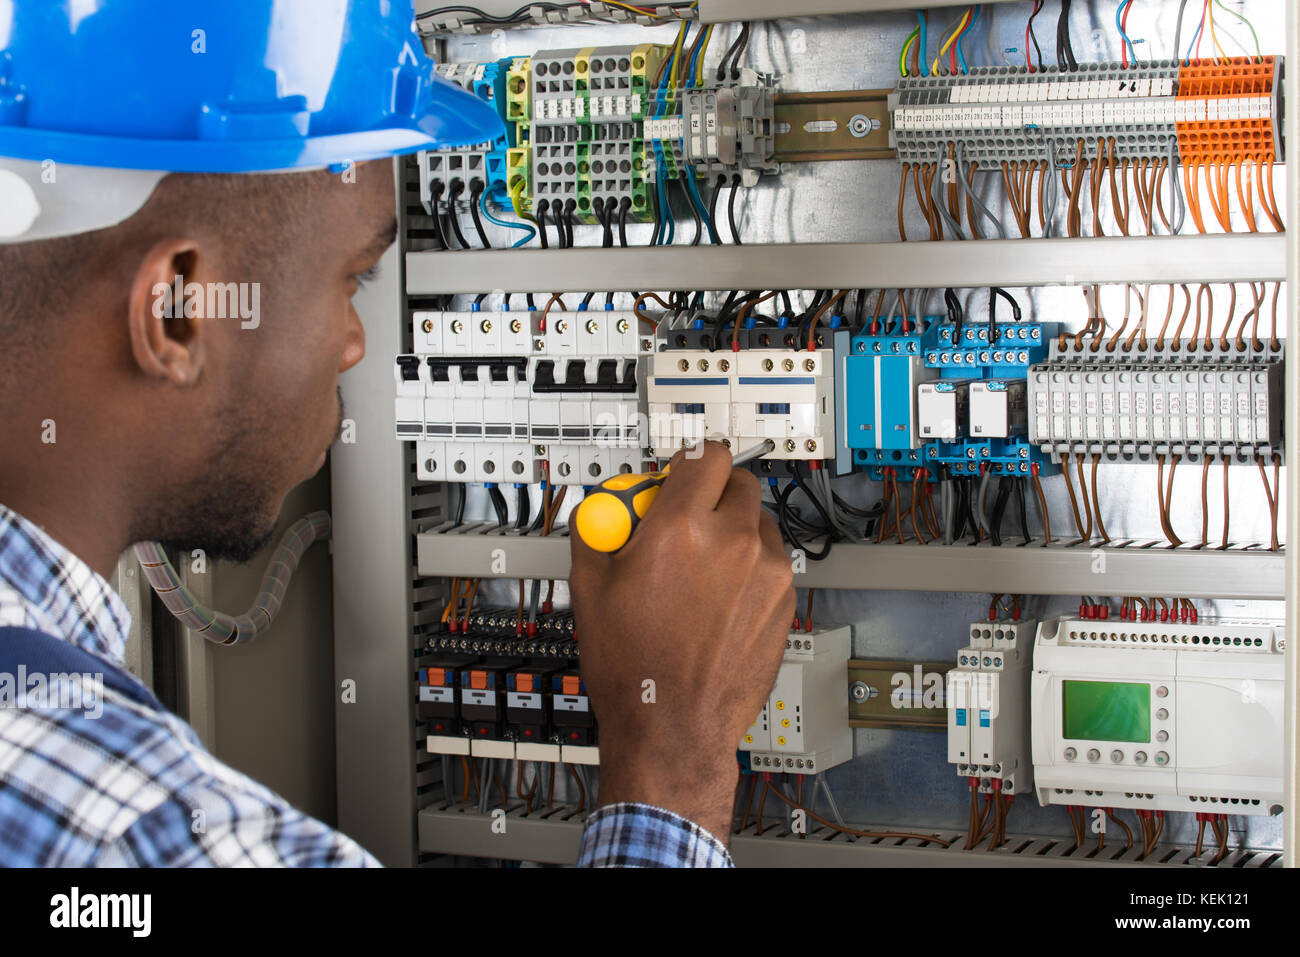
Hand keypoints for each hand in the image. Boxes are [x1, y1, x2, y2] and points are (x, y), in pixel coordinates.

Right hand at [569, 441, 795, 843]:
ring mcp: (766, 571)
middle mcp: (732, 541)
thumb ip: (597, 530)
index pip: (705, 455)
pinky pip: (772, 561)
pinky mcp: (785, 600)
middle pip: (738, 481)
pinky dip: (751, 567)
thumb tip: (601, 507)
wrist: (672, 724)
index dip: (690, 462)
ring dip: (735, 530)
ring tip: (703, 569)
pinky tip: (721, 599)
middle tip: (688, 520)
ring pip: (759, 522)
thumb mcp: (590, 588)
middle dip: (714, 492)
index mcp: (681, 528)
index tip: (679, 473)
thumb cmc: (633, 666)